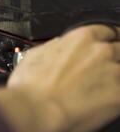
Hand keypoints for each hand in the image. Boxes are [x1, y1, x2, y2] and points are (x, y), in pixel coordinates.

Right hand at [0, 25, 119, 131]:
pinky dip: (112, 96)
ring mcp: (113, 74)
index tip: (107, 44)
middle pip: (119, 49)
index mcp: (81, 38)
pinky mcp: (118, 96)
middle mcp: (101, 52)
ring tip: (96, 89)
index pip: (108, 30)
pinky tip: (98, 102)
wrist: (35, 109)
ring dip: (112, 78)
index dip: (107, 39)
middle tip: (100, 70)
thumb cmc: (30, 86)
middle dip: (112, 58)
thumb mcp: (36, 54)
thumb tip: (58, 47)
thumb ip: (55, 47)